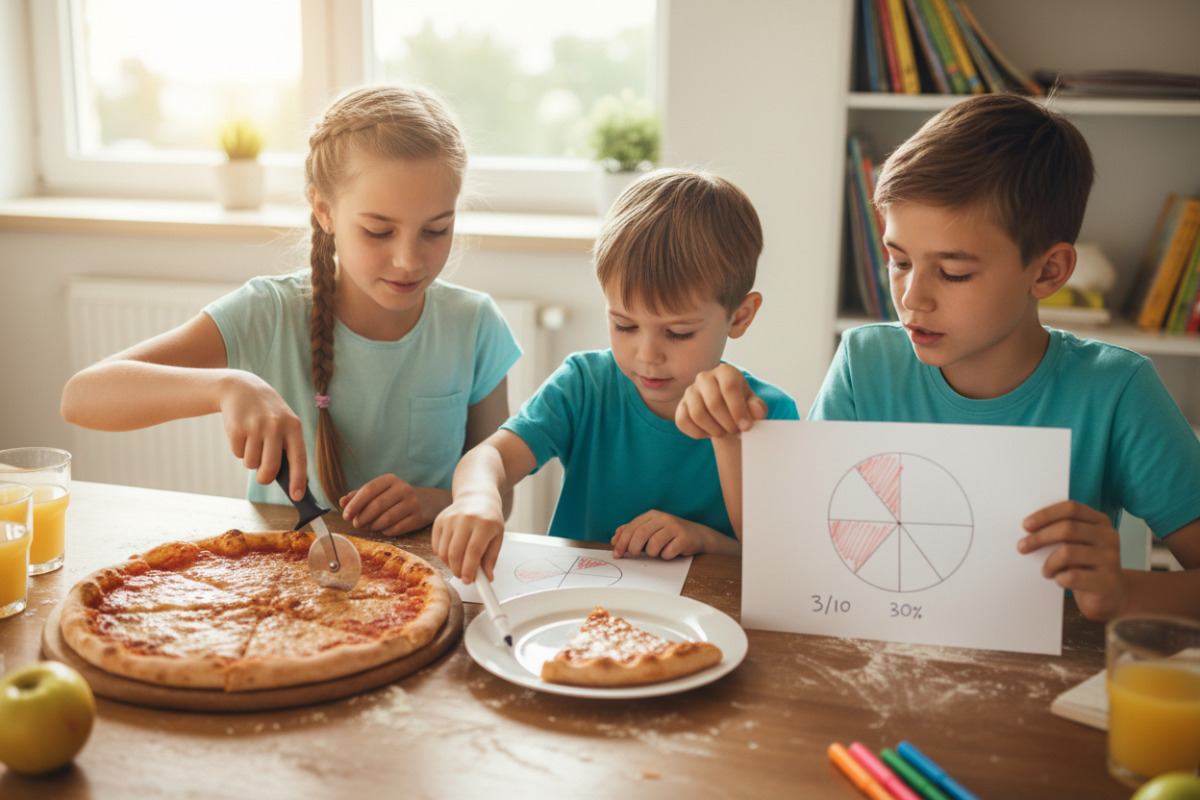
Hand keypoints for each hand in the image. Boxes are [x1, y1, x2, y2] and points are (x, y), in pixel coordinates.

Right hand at [216, 372, 305, 499]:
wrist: (242, 388)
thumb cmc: (268, 414)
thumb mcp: (284, 424)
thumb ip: (288, 448)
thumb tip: (291, 481)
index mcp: (294, 427)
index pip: (299, 459)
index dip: (298, 480)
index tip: (297, 496)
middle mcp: (276, 426)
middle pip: (271, 468)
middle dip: (265, 478)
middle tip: (262, 477)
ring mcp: (256, 426)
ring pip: (252, 463)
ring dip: (250, 460)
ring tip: (253, 441)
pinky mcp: (236, 428)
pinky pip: (237, 453)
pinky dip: (239, 450)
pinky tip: (242, 433)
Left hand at [340, 475, 449, 537]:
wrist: (425, 502)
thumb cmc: (393, 497)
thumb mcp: (378, 492)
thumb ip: (358, 496)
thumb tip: (342, 502)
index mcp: (390, 479)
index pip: (368, 490)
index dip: (355, 504)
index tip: (345, 516)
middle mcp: (403, 488)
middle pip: (376, 505)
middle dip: (362, 518)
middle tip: (356, 524)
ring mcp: (413, 503)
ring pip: (386, 519)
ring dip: (373, 526)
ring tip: (371, 525)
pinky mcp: (418, 517)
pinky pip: (396, 529)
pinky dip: (385, 531)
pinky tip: (384, 528)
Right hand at [431, 496, 504, 581]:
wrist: (476, 497)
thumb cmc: (489, 518)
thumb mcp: (497, 537)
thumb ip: (491, 558)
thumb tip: (487, 577)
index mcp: (484, 523)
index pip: (473, 551)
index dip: (469, 569)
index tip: (469, 580)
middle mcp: (465, 519)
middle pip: (455, 553)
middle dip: (458, 571)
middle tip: (464, 576)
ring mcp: (449, 519)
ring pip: (443, 552)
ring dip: (450, 565)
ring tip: (460, 565)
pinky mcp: (439, 521)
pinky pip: (436, 546)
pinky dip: (443, 556)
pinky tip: (452, 554)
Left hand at [612, 510, 710, 559]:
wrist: (697, 536)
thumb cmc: (670, 535)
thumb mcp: (650, 530)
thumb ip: (632, 533)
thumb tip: (615, 538)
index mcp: (652, 515)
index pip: (632, 528)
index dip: (622, 542)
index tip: (617, 554)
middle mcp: (663, 518)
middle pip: (640, 535)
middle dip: (633, 548)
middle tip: (634, 556)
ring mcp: (674, 527)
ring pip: (654, 544)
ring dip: (652, 553)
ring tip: (657, 552)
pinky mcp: (684, 538)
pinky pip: (668, 552)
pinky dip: (666, 556)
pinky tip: (669, 553)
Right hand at [676, 363, 767, 439]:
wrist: (726, 413)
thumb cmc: (742, 407)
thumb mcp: (754, 406)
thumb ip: (758, 408)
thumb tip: (755, 412)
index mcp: (726, 372)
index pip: (729, 388)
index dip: (738, 410)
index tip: (746, 427)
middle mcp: (705, 377)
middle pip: (713, 403)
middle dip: (727, 424)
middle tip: (736, 432)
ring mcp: (690, 391)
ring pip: (698, 414)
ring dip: (714, 430)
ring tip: (724, 432)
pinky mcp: (680, 406)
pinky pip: (683, 422)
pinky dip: (698, 433)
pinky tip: (709, 432)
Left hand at [1019, 500, 1126, 620]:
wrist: (1112, 595)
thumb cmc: (1086, 565)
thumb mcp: (1078, 543)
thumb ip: (1063, 532)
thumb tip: (1029, 527)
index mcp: (1100, 522)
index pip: (1071, 509)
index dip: (1046, 514)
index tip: (1026, 525)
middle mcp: (1109, 537)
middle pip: (1067, 528)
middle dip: (1039, 537)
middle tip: (1022, 547)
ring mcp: (1110, 560)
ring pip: (1067, 553)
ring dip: (1049, 563)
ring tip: (1046, 571)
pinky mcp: (1106, 582)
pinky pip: (1072, 576)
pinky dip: (1059, 578)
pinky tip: (1060, 580)